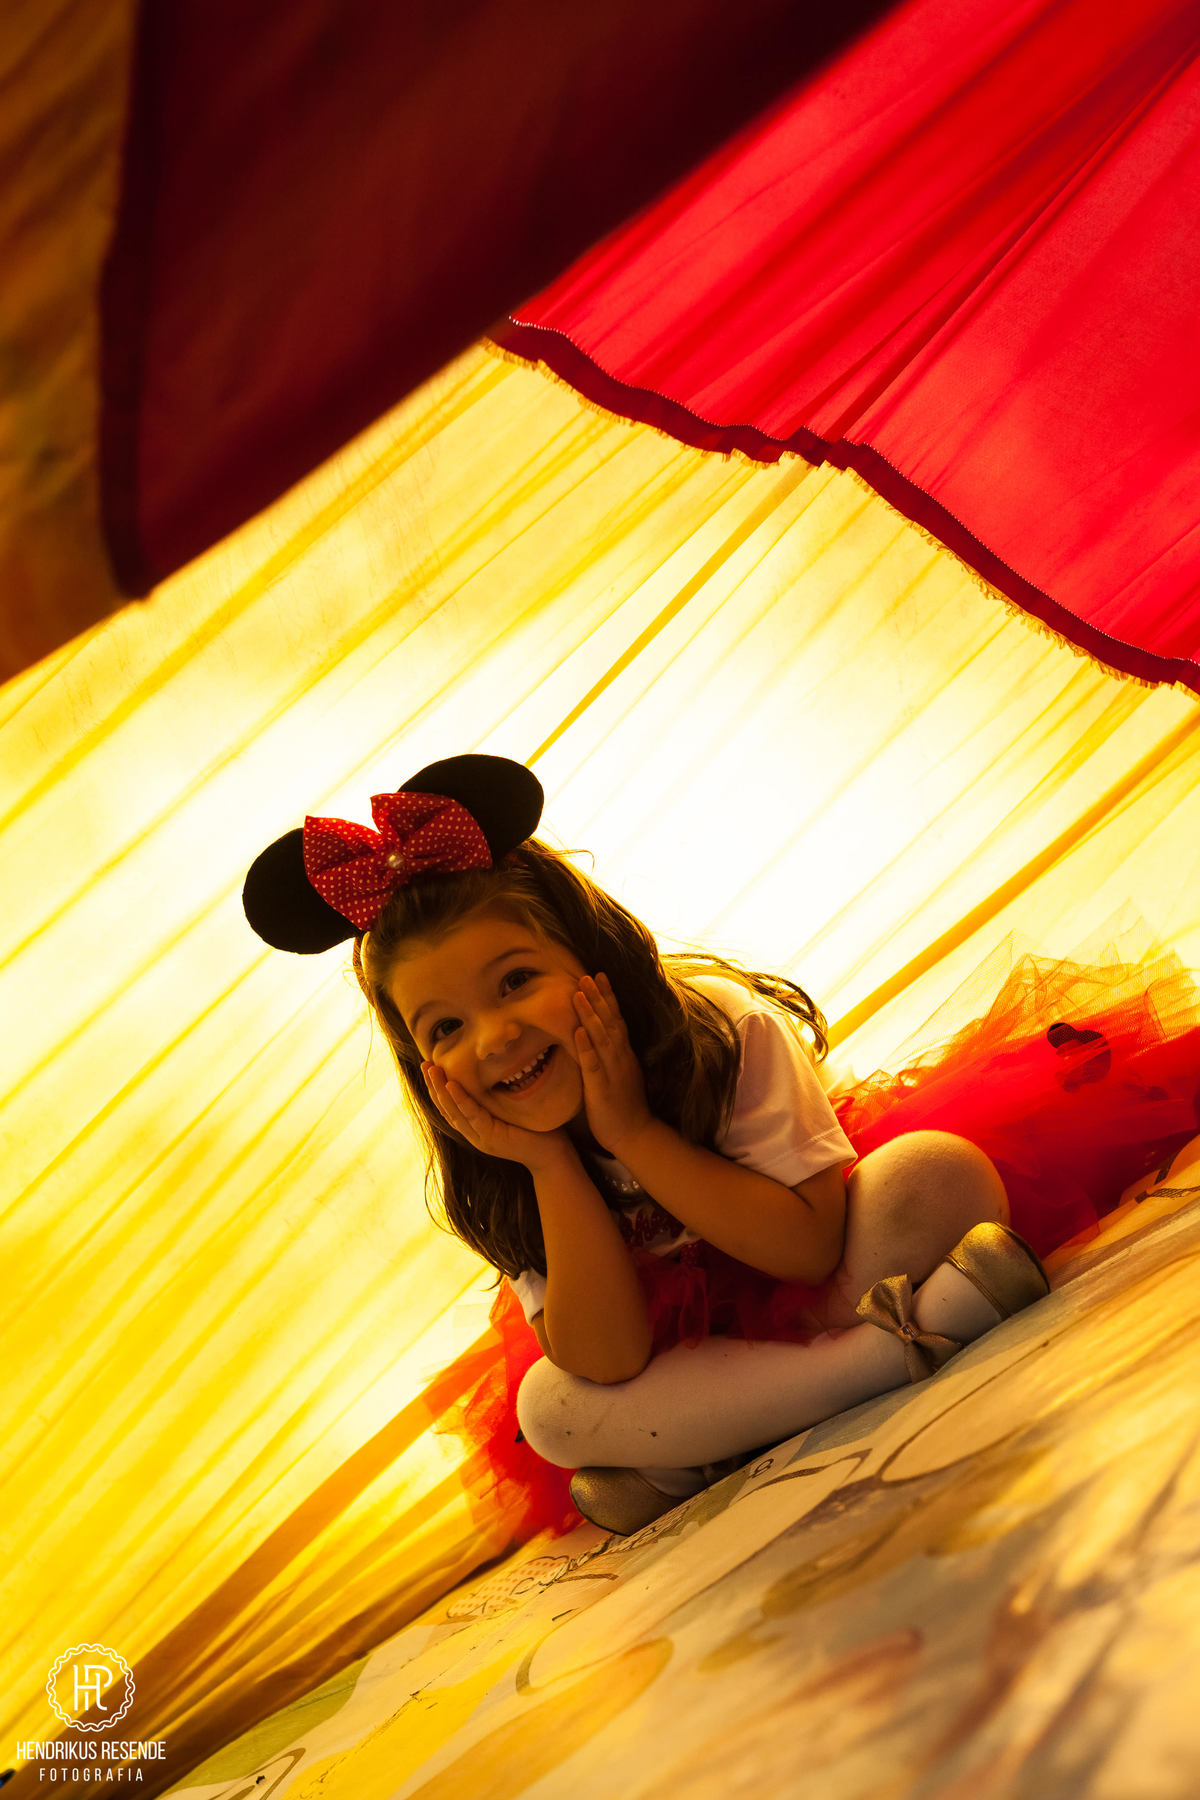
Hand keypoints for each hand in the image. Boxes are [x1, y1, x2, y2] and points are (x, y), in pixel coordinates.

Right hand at [421, 1063, 569, 1173]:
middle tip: (424, 1064)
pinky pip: (472, 1116)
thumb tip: (495, 1068)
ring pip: (454, 1112)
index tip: (429, 1066)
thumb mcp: (511, 1109)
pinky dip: (461, 1100)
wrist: (553, 1155)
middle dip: (433, 1086)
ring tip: (431, 1070)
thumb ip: (498, 1095)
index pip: (449, 1107)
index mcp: (476, 1127)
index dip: (436, 1088)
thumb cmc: (537, 1129)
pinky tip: (451, 1085)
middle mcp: (474, 1134)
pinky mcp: (491, 1138)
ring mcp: (480, 1138)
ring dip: (441, 1090)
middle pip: (445, 1109)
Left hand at [572, 972, 653, 1155]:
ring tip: (579, 994)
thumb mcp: (620, 1073)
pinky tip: (578, 1032)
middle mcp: (620, 1058)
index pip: (616, 1019)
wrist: (635, 1135)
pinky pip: (594, 1065)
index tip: (599, 976)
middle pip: (610, 1022)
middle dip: (598, 997)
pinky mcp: (603, 1088)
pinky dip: (587, 1047)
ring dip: (590, 1014)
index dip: (608, 997)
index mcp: (623, 1054)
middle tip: (587, 975)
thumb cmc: (624, 1106)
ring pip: (602, 1038)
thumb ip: (612, 1054)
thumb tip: (600, 1035)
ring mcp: (613, 1072)